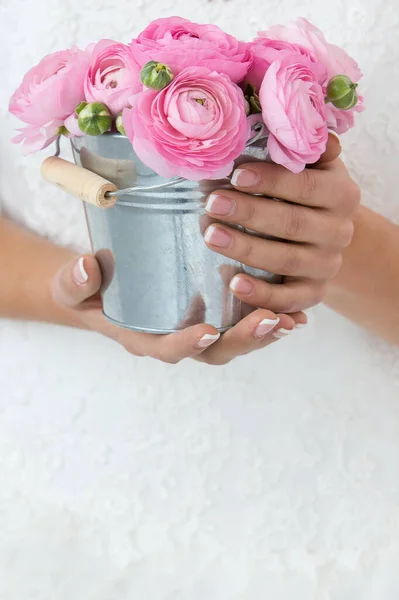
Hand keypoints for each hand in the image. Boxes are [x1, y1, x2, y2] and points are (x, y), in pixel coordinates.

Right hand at [52, 255, 305, 364]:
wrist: (103, 288)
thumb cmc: (89, 289)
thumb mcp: (72, 286)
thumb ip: (75, 282)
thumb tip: (85, 266)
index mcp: (145, 337)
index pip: (167, 348)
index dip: (187, 345)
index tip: (206, 331)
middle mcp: (178, 339)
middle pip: (215, 351)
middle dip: (244, 339)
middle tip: (270, 321)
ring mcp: (199, 329)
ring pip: (237, 341)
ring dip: (265, 332)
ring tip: (292, 320)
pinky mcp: (215, 314)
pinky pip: (245, 323)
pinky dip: (271, 320)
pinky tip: (297, 311)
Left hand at [203, 134, 360, 313]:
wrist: (325, 237)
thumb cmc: (306, 194)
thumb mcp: (311, 167)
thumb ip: (300, 145)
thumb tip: (284, 108)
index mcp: (340, 193)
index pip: (306, 185)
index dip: (270, 180)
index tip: (235, 174)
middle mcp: (339, 230)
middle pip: (292, 223)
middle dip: (249, 213)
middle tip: (211, 203)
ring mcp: (327, 264)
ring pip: (286, 261)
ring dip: (247, 248)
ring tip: (210, 235)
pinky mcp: (313, 293)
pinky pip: (290, 300)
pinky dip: (262, 294)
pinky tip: (233, 282)